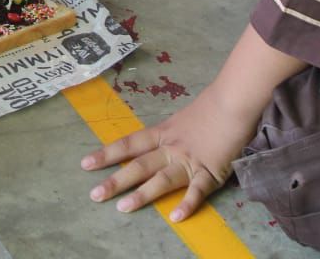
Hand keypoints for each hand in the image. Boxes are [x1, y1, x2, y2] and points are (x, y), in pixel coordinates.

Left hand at [82, 90, 256, 221]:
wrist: (234, 102)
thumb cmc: (213, 105)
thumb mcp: (185, 117)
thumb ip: (175, 133)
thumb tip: (165, 142)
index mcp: (164, 132)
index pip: (130, 144)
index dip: (107, 154)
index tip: (85, 164)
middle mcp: (171, 148)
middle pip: (139, 165)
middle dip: (116, 181)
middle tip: (94, 195)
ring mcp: (189, 160)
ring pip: (161, 180)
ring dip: (142, 195)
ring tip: (123, 208)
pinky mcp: (211, 171)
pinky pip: (197, 191)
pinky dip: (187, 204)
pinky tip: (176, 217)